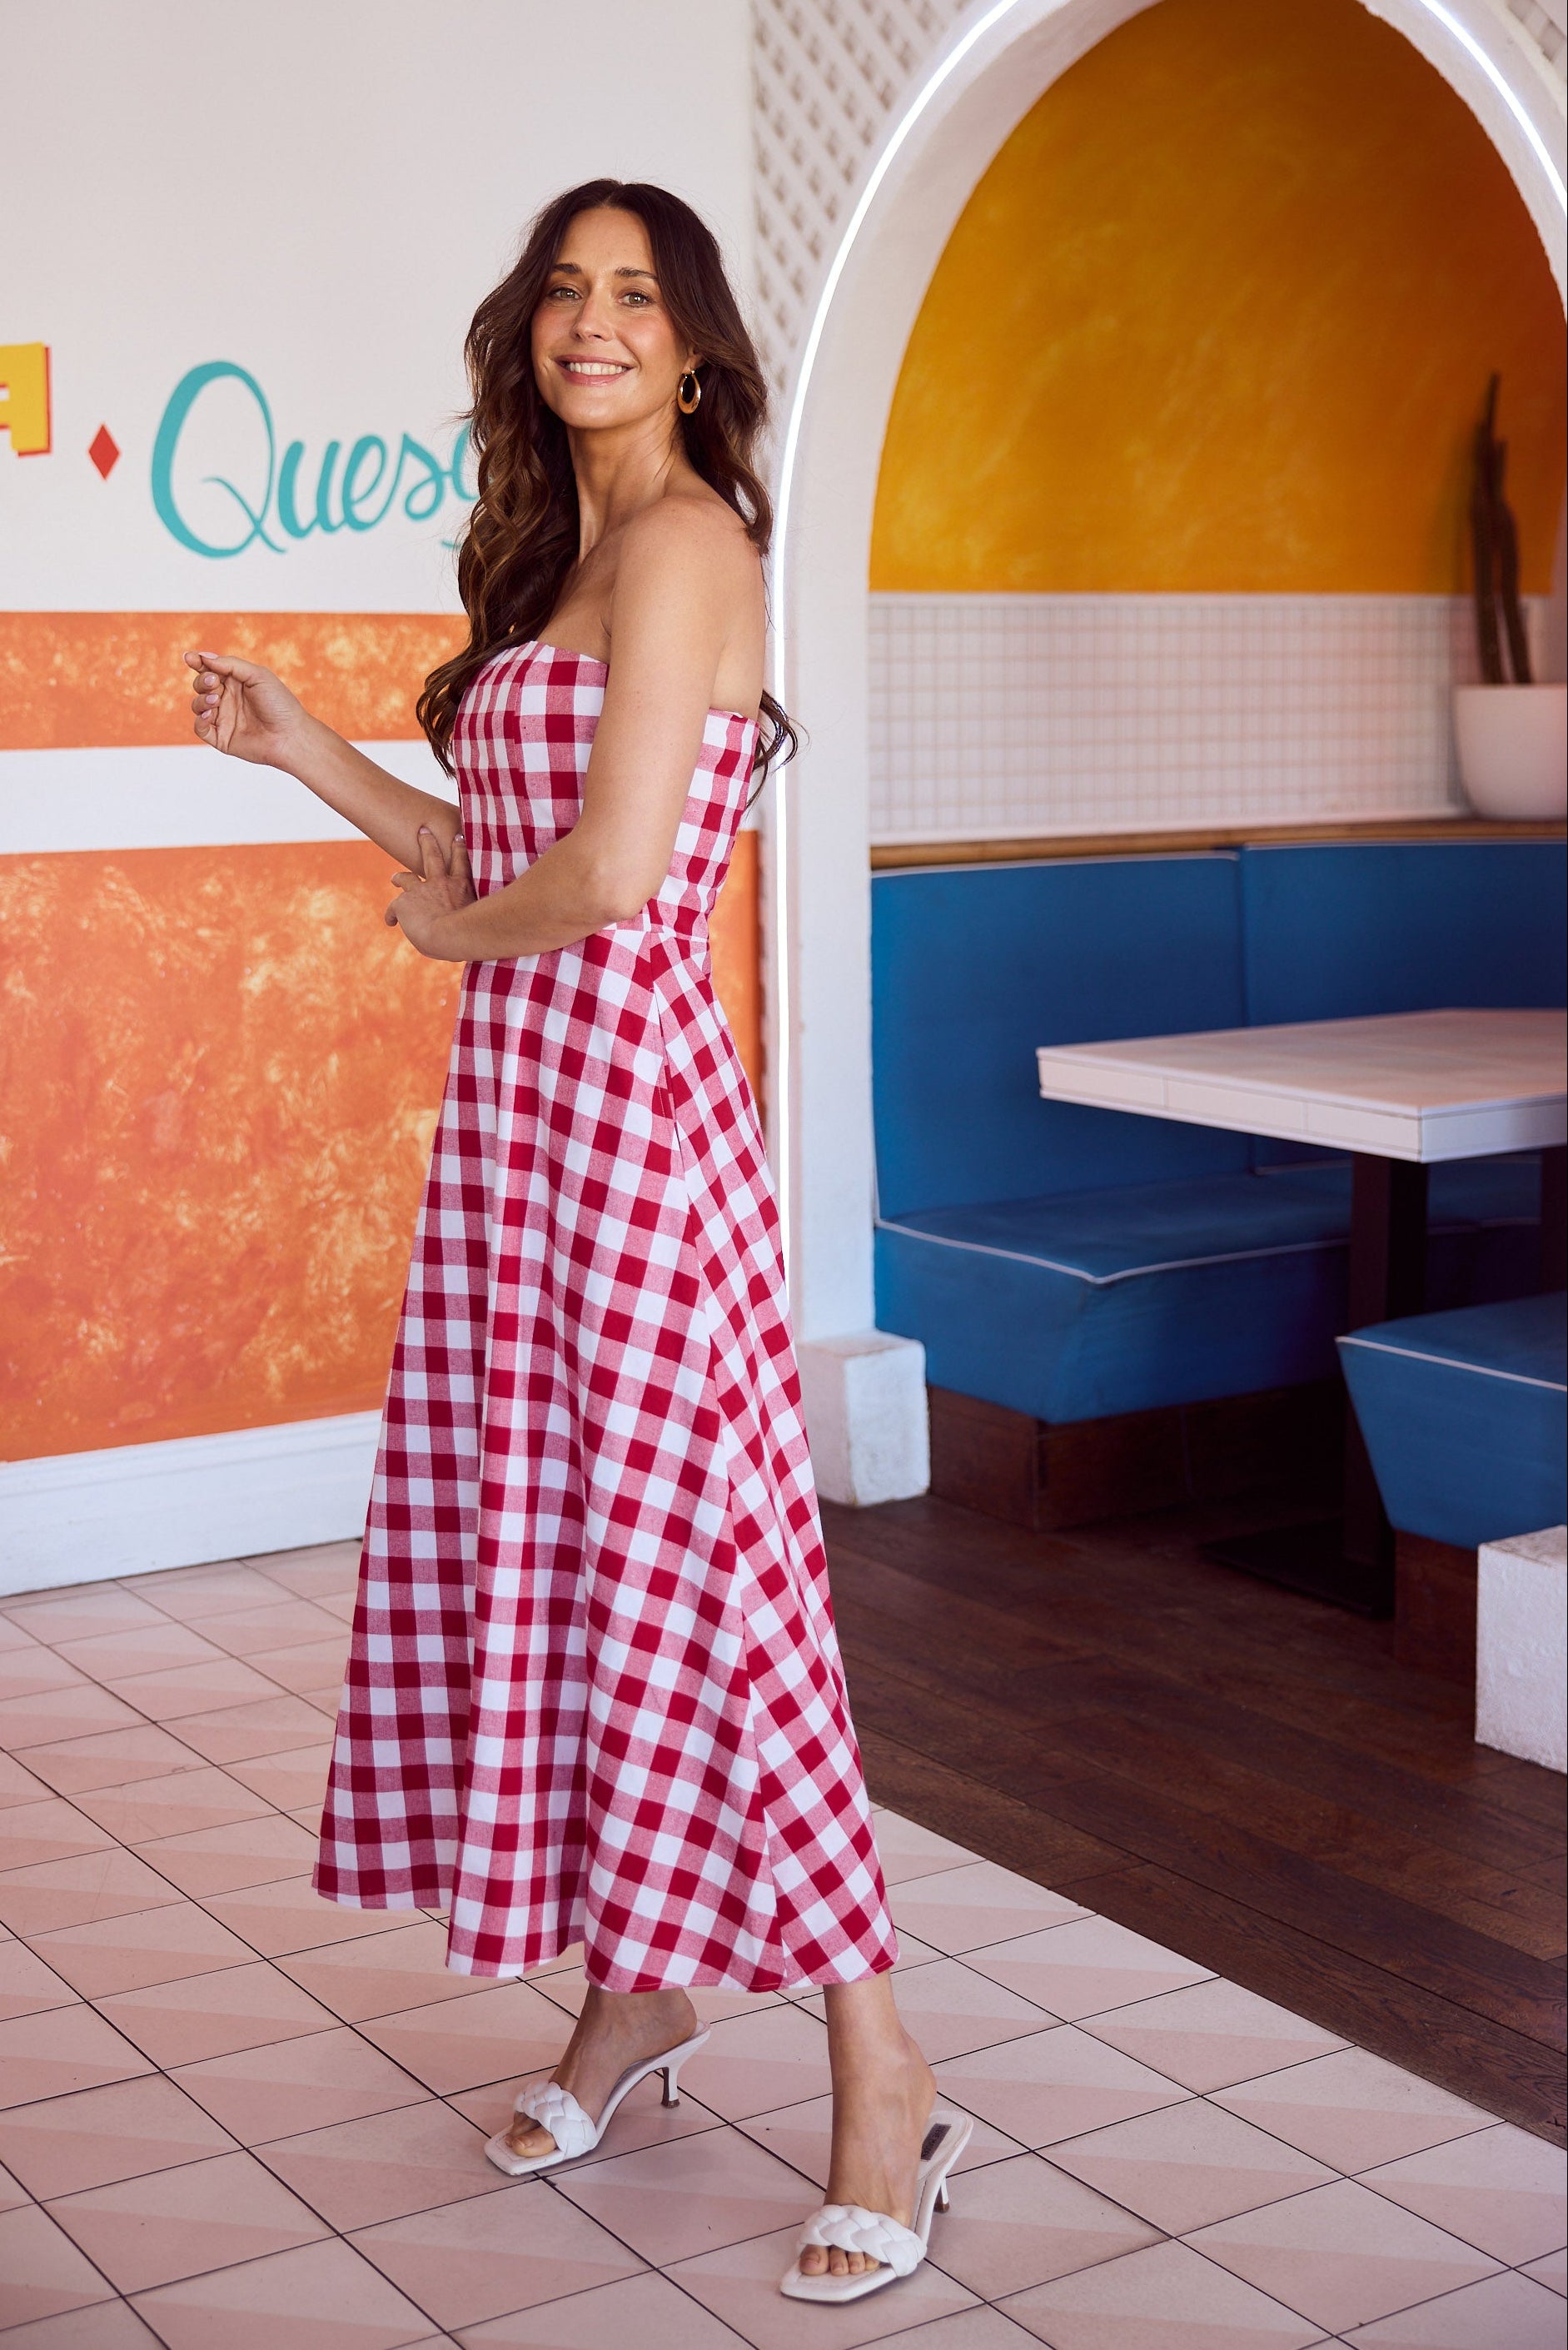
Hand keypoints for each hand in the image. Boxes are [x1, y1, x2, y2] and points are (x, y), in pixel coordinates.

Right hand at [184, 649, 311, 768]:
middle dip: (202, 681)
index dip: (197, 662)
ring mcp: (224, 719)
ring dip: (201, 700)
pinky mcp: (221, 738)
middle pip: (201, 685)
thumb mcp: (257, 675)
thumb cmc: (280, 704)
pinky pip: (200, 728)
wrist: (290, 736)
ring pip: (197, 705)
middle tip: (215, 683)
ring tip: (215, 700)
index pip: (210, 669)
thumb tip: (203, 657)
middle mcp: (228, 699)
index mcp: (236, 682)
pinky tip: (210, 714)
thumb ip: (230, 665)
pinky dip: (200, 720)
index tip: (189, 657)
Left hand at [385, 826, 477, 958]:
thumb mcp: (481, 920)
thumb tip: (481, 931)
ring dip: (399, 877)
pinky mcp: (404, 903)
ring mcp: (421, 891)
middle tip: (423, 831)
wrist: (452, 935)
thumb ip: (476, 917)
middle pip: (432, 857)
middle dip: (427, 842)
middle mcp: (441, 884)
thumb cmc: (473, 933)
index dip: (460, 849)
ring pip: (407, 878)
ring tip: (394, 878)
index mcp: (462, 887)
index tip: (459, 837)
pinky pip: (393, 909)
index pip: (462, 863)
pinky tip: (391, 922)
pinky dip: (392, 915)